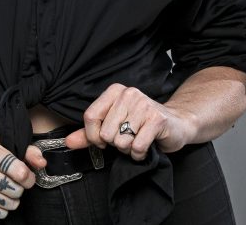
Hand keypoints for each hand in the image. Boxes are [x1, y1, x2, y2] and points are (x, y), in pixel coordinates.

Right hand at [0, 137, 42, 218]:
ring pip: (6, 202)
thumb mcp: (7, 148)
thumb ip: (28, 153)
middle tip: (15, 186)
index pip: (19, 171)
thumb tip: (42, 163)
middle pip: (13, 189)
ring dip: (12, 201)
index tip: (27, 178)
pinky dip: (2, 209)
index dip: (28, 178)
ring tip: (7, 193)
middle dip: (19, 190)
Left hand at [62, 83, 192, 160]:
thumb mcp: (113, 126)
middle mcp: (129, 94)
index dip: (94, 136)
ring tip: (138, 139)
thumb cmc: (142, 125)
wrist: (176, 123)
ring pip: (121, 141)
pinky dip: (140, 154)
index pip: (90, 117)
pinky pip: (137, 147)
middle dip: (116, 144)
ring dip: (129, 149)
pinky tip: (146, 147)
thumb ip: (89, 134)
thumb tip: (68, 142)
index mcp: (115, 91)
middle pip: (106, 133)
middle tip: (128, 137)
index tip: (103, 141)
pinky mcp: (157, 119)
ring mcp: (144, 105)